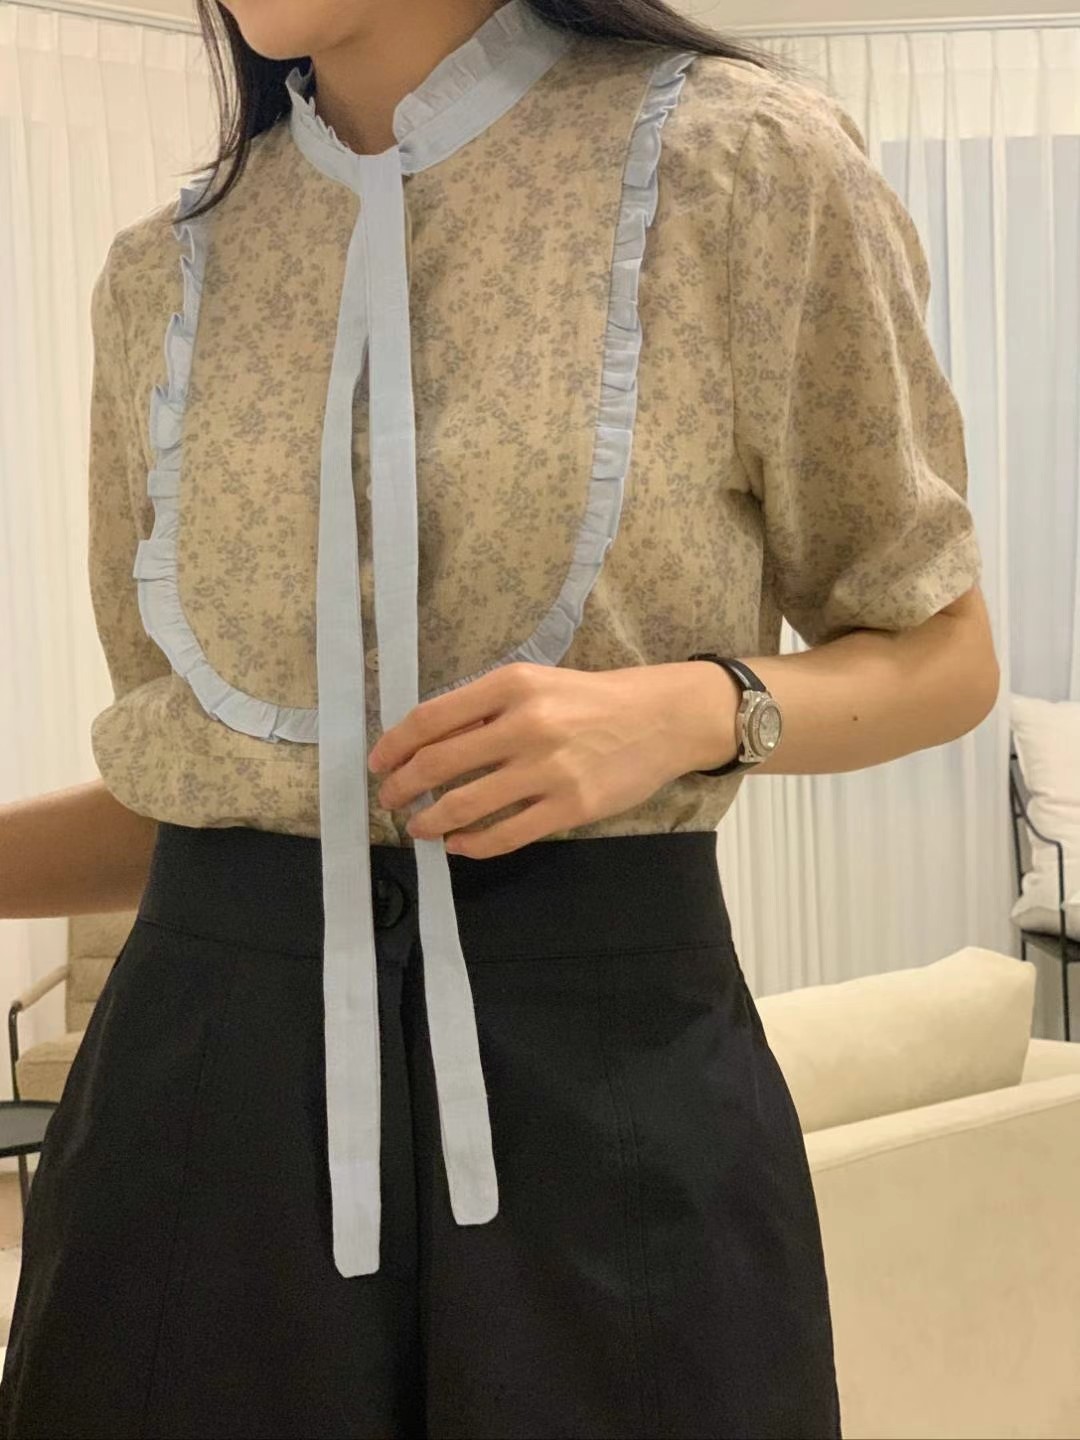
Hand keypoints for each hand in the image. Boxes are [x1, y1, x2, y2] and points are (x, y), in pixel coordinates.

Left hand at [367, 661, 738, 858]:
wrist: (662, 718)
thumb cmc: (593, 699)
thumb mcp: (537, 684)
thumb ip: (487, 710)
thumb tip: (430, 743)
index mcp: (512, 686)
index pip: (431, 718)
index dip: (394, 745)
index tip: (379, 763)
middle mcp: (527, 724)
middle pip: (438, 764)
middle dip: (402, 788)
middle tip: (390, 801)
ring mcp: (549, 769)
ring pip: (465, 805)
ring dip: (429, 821)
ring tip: (418, 827)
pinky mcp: (570, 807)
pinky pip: (505, 834)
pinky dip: (471, 844)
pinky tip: (457, 845)